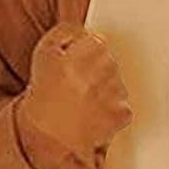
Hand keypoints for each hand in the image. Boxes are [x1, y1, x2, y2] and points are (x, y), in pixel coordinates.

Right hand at [20, 21, 132, 162]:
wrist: (47, 137)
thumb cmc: (45, 96)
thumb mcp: (45, 53)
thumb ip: (66, 31)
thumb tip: (87, 31)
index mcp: (80, 56)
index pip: (97, 43)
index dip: (84, 55)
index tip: (73, 68)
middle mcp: (98, 74)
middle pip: (109, 62)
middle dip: (96, 72)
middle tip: (76, 88)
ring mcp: (112, 95)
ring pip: (117, 83)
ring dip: (105, 91)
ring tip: (83, 103)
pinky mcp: (120, 115)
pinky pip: (123, 106)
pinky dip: (111, 111)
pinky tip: (93, 116)